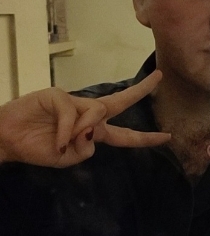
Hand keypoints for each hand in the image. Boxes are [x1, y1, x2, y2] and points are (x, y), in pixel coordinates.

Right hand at [0, 70, 169, 167]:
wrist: (8, 140)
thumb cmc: (39, 148)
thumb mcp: (68, 158)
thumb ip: (85, 149)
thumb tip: (92, 130)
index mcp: (94, 132)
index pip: (125, 135)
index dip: (145, 138)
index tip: (166, 137)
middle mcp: (89, 115)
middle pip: (120, 102)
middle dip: (141, 90)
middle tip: (160, 77)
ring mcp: (74, 102)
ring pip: (98, 111)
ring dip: (84, 130)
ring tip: (64, 142)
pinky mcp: (58, 95)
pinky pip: (73, 112)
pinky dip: (66, 129)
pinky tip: (58, 139)